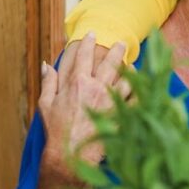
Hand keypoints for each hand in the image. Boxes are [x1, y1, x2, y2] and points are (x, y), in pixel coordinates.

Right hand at [38, 34, 129, 177]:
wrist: (71, 154)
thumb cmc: (57, 130)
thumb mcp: (46, 104)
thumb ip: (48, 82)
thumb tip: (46, 64)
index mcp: (77, 83)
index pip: (84, 56)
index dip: (89, 43)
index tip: (93, 34)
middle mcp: (96, 87)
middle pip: (110, 62)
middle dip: (117, 50)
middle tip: (122, 43)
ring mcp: (111, 100)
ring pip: (127, 77)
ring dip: (130, 68)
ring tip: (132, 64)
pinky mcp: (121, 113)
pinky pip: (136, 98)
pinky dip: (140, 90)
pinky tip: (142, 86)